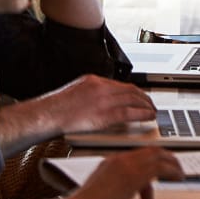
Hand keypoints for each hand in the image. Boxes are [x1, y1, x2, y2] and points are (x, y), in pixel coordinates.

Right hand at [40, 74, 156, 134]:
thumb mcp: (75, 91)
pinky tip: (148, 117)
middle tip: (151, 104)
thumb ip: (91, 93)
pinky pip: (129, 113)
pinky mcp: (104, 115)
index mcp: (94, 80)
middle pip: (131, 90)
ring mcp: (103, 101)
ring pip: (133, 99)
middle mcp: (101, 87)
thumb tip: (102, 100)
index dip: (134, 91)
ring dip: (146, 105)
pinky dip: (142, 114)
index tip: (140, 96)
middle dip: (144, 97)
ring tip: (152, 111)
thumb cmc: (56, 108)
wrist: (47, 115)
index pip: (121, 84)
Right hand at [63, 147, 183, 198]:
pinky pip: (160, 167)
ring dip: (172, 163)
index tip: (155, 180)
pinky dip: (172, 170)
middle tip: (175, 168)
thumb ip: (116, 189)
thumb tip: (129, 194)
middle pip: (150, 151)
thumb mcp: (101, 192)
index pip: (138, 157)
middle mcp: (120, 159)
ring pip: (157, 156)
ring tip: (180, 173)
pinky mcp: (134, 176)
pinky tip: (178, 177)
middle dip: (165, 158)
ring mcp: (127, 165)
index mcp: (111, 162)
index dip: (151, 166)